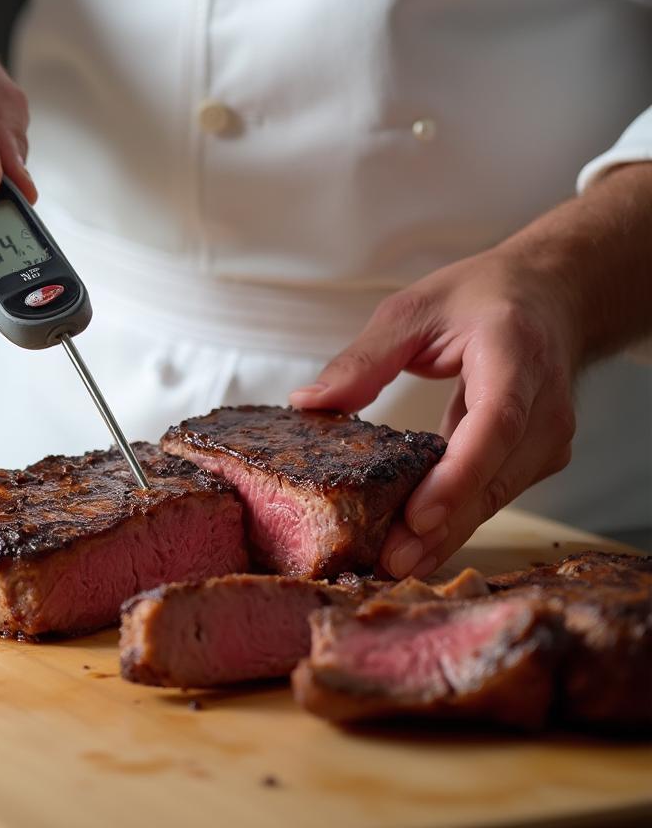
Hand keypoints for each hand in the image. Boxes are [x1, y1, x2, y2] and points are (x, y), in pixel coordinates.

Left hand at [289, 246, 579, 578]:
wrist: (552, 297)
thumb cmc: (481, 298)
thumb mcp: (414, 309)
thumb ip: (365, 357)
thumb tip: (308, 402)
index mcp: (515, 353)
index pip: (496, 423)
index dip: (459, 474)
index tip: (419, 516)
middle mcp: (545, 402)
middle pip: (496, 474)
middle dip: (444, 525)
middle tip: (391, 561)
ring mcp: (550, 435)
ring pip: (498, 495)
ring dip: (449, 533)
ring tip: (396, 563)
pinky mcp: (539, 456)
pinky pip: (496, 492)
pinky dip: (459, 518)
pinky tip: (419, 543)